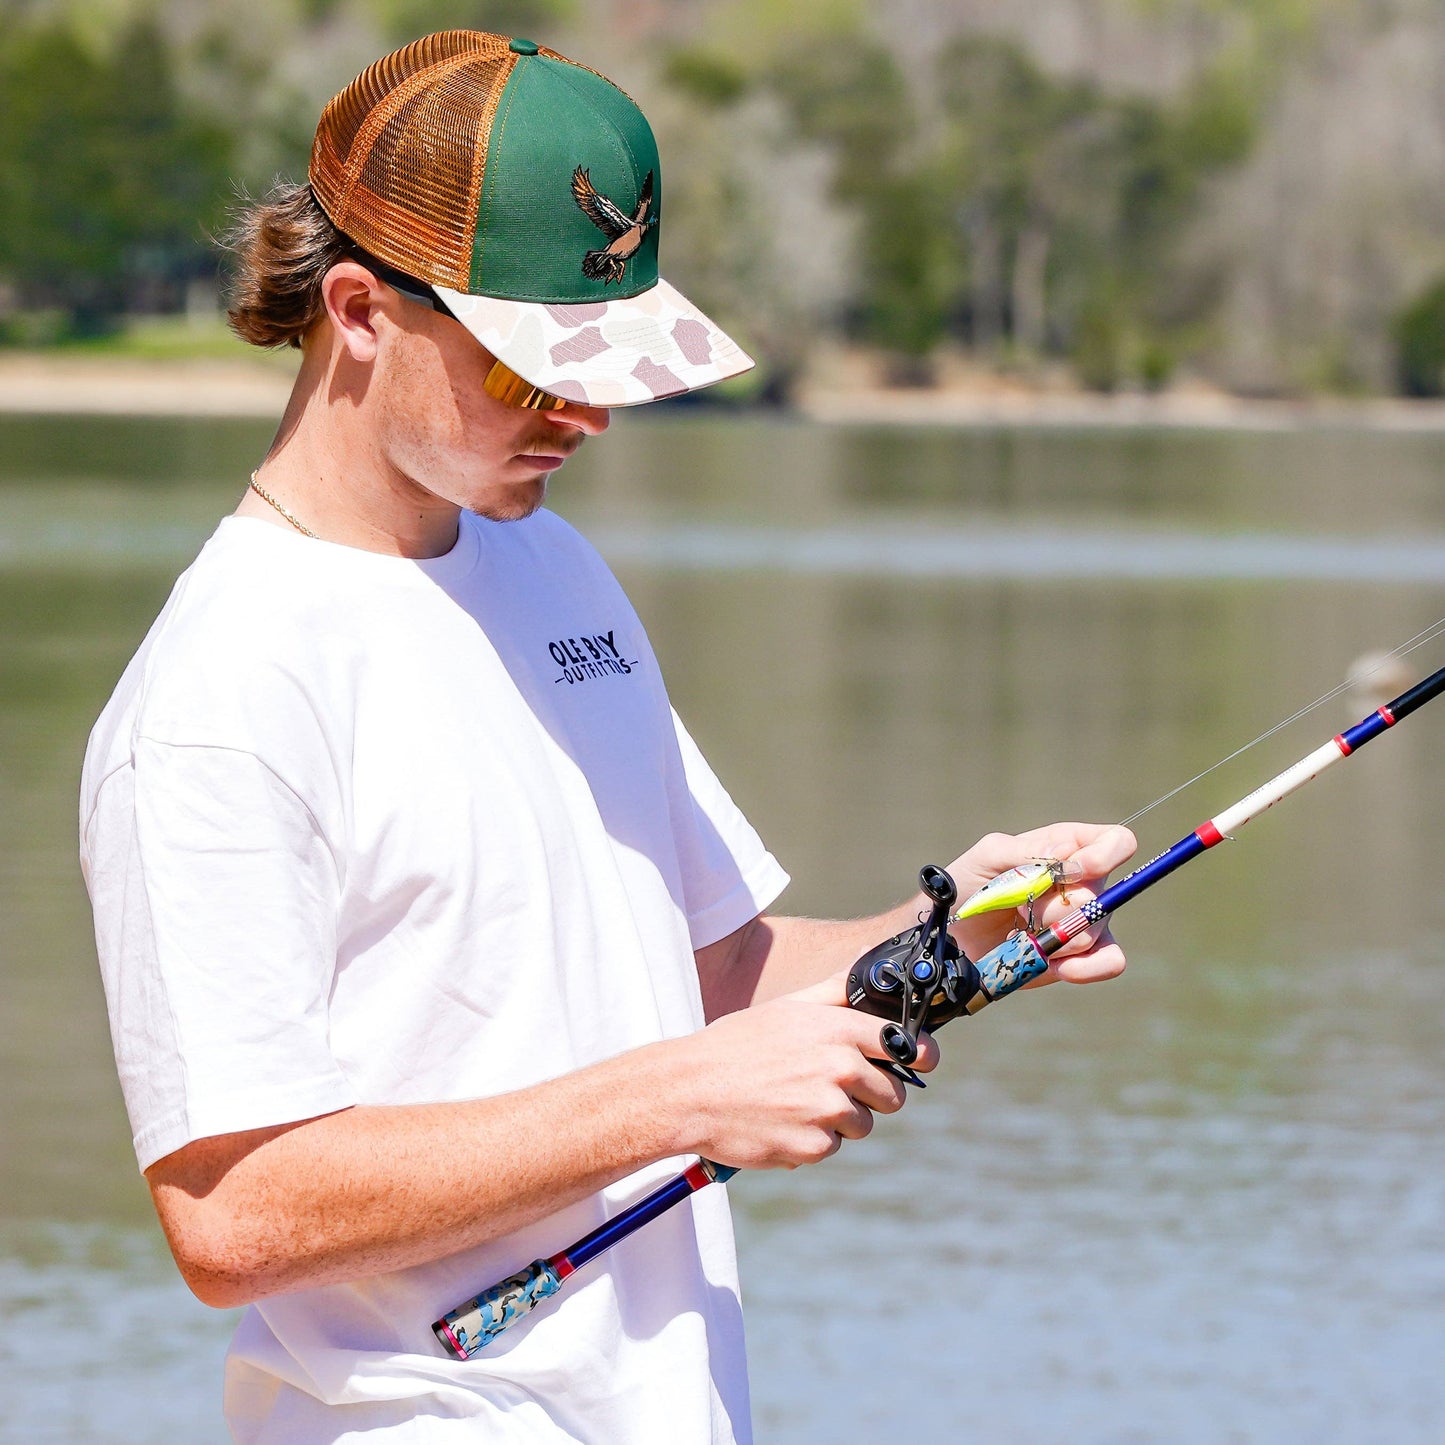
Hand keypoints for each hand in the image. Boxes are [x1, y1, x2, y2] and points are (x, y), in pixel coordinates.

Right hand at [670, 973, 938, 1171]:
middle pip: (893, 1095)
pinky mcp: (812, 1146)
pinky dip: (813, 1140)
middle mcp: (839, 1070)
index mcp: (837, 1030)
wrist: (689, 1091)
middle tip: (830, 1085)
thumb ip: (835, 990)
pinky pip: (832, 1146)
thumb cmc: (737, 1044)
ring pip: (863, 1124)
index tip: (920, 1061)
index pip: (903, 1045)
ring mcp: (827, 1111)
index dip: (916, 1055)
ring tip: (797, 1101)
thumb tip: (867, 964)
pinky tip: (782, 1121)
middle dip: (870, 1094)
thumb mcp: (787, 1007)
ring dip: (839, 1120)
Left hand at [945, 822, 1135, 986]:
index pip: (1116, 843)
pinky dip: (1085, 967)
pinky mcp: (1080, 956)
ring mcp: (1085, 921)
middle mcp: (1084, 883)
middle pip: (1102, 894)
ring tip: (1022, 933)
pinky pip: (1110, 961)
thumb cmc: (969, 886)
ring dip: (1054, 935)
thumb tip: (1073, 859)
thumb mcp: (989, 856)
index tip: (1077, 872)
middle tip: (1020, 908)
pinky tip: (1052, 964)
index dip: (1105, 856)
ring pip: (1096, 929)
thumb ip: (1030, 851)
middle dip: (1056, 907)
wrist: (953, 936)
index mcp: (1067, 847)